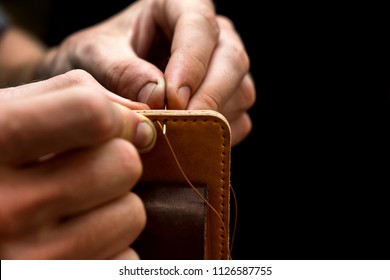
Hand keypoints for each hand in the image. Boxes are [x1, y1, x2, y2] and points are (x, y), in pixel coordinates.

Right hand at [0, 70, 156, 258]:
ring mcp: (31, 260)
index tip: (112, 124)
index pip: (92, 113)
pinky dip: (111, 246)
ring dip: (115, 205)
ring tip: (75, 205)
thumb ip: (72, 96)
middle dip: (117, 160)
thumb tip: (142, 120)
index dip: (115, 115)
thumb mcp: (11, 112)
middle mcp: (5, 207)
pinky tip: (72, 238)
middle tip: (87, 169)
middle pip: (124, 164)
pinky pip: (126, 258)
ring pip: (131, 214)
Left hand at [36, 0, 255, 145]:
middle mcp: (211, 34)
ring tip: (177, 137)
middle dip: (209, 97)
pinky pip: (240, 119)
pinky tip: (189, 142)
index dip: (191, 63)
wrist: (105, 75)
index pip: (199, 26)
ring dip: (212, 120)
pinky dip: (218, 136)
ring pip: (241, 92)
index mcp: (178, 4)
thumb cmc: (101, 56)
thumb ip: (120, 70)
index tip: (173, 99)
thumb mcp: (94, 54)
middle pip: (232, 60)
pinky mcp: (228, 98)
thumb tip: (157, 95)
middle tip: (179, 127)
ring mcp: (223, 68)